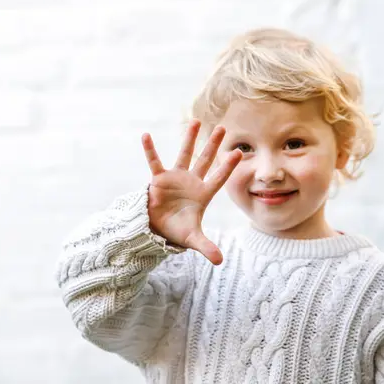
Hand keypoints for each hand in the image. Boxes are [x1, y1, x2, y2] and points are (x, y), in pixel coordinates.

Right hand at [141, 119, 241, 264]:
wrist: (157, 229)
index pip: (218, 178)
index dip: (227, 167)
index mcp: (203, 194)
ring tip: (196, 121)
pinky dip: (150, 150)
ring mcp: (176, 178)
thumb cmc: (177, 231)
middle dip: (213, 145)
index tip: (238, 152)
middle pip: (205, 160)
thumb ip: (206, 246)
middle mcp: (192, 182)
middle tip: (223, 128)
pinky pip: (155, 162)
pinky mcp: (159, 179)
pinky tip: (146, 135)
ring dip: (190, 139)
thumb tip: (220, 261)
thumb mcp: (193, 239)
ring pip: (185, 154)